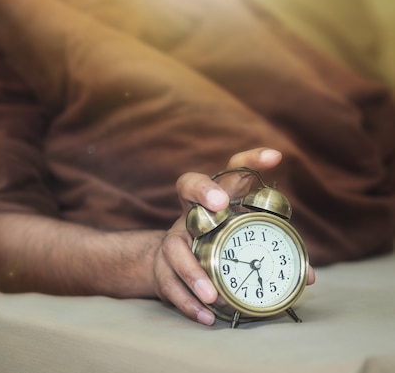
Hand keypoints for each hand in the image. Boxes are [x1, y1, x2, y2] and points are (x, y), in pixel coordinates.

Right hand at [152, 147, 313, 325]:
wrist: (166, 266)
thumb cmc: (215, 249)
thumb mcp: (242, 243)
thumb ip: (273, 255)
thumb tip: (310, 276)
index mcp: (216, 201)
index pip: (232, 173)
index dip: (251, 160)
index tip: (276, 157)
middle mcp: (191, 213)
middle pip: (187, 186)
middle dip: (203, 190)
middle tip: (219, 203)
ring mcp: (173, 239)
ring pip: (176, 248)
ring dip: (194, 272)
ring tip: (214, 296)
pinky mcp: (162, 268)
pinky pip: (170, 284)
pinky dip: (188, 302)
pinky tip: (206, 316)